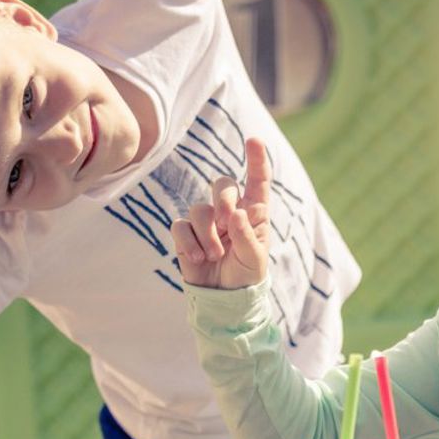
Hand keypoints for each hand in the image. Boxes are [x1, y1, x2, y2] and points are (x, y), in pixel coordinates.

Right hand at [174, 137, 270, 288]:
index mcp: (253, 213)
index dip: (256, 160)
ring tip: (214, 256)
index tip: (253, 140)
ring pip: (199, 208)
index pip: (257, 181)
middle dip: (224, 200)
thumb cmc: (245, 275)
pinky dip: (189, 243)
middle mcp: (229, 211)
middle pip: (222, 184)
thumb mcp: (254, 259)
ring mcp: (207, 221)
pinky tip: (198, 259)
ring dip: (208, 233)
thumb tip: (236, 213)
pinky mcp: (186, 234)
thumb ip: (247, 236)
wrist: (223, 298)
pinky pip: (180, 226)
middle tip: (227, 224)